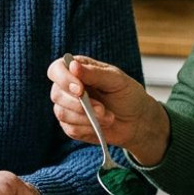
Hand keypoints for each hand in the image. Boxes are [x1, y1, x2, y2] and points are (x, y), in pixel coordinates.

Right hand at [46, 55, 168, 164]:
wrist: (137, 120)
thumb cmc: (127, 95)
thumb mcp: (116, 80)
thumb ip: (94, 73)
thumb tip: (72, 65)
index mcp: (77, 70)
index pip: (56, 70)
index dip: (64, 79)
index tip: (80, 90)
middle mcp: (68, 88)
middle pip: (57, 94)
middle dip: (79, 104)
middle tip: (102, 108)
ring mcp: (68, 107)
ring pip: (62, 113)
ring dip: (86, 118)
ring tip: (107, 116)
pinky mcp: (71, 126)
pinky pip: (70, 129)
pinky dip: (88, 128)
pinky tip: (101, 125)